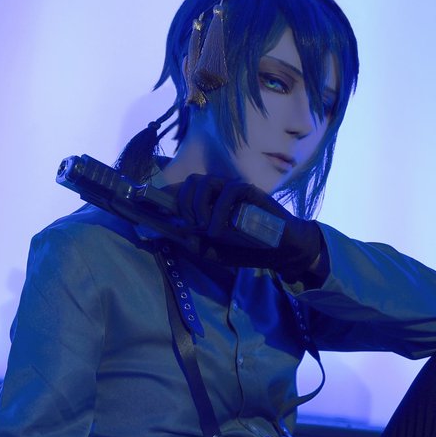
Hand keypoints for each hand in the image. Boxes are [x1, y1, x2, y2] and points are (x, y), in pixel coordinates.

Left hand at [174, 174, 322, 281]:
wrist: (280, 250)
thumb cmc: (248, 249)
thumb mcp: (217, 254)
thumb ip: (199, 247)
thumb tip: (183, 235)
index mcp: (208, 203)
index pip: (183, 191)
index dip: (167, 195)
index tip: (155, 207)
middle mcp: (219, 192)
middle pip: (191, 183)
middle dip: (184, 206)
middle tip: (193, 226)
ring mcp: (233, 190)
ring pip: (205, 182)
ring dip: (199, 207)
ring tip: (206, 228)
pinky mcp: (249, 191)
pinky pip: (228, 191)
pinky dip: (218, 211)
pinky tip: (220, 230)